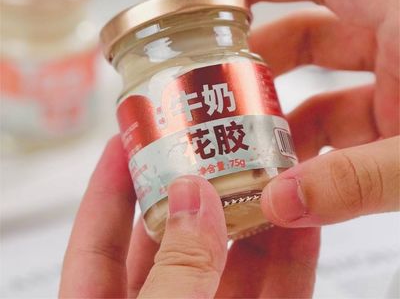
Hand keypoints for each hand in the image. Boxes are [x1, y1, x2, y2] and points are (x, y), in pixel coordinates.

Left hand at [59, 136, 318, 297]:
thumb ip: (172, 269)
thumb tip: (193, 195)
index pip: (97, 237)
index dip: (110, 184)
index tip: (125, 138)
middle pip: (175, 238)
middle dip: (196, 188)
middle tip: (213, 139)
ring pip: (232, 263)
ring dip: (252, 216)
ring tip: (269, 165)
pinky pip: (279, 294)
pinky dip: (292, 259)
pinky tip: (304, 220)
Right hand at [208, 0, 399, 225]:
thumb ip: (360, 180)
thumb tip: (282, 203)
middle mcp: (395, 51)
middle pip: (304, 36)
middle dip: (257, 59)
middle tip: (215, 83)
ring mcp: (393, 93)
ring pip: (316, 93)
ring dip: (280, 118)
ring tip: (241, 142)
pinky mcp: (395, 133)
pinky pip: (337, 135)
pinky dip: (309, 154)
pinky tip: (287, 176)